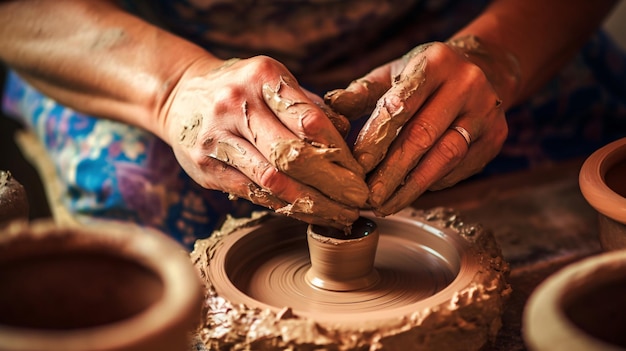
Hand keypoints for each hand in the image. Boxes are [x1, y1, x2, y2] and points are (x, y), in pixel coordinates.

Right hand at [159, 55, 367, 227]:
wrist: (179, 94)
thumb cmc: (241, 88)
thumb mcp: (274, 81)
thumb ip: (309, 106)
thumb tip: (348, 135)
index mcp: (262, 78)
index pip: (310, 121)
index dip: (339, 153)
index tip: (360, 174)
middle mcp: (236, 105)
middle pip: (292, 154)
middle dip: (332, 184)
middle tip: (357, 201)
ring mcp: (217, 138)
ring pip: (272, 179)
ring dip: (312, 203)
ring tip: (339, 215)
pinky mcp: (206, 167)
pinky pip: (252, 193)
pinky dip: (285, 207)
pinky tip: (308, 214)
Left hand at [326, 40, 510, 215]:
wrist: (484, 70)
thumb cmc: (426, 77)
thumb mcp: (394, 73)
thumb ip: (363, 92)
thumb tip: (332, 107)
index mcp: (435, 62)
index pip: (400, 105)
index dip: (377, 139)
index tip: (358, 166)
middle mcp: (466, 84)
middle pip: (423, 136)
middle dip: (392, 172)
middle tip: (369, 198)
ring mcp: (486, 112)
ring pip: (445, 157)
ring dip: (412, 187)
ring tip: (386, 205)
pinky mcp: (497, 137)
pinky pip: (461, 169)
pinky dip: (434, 184)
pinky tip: (411, 193)